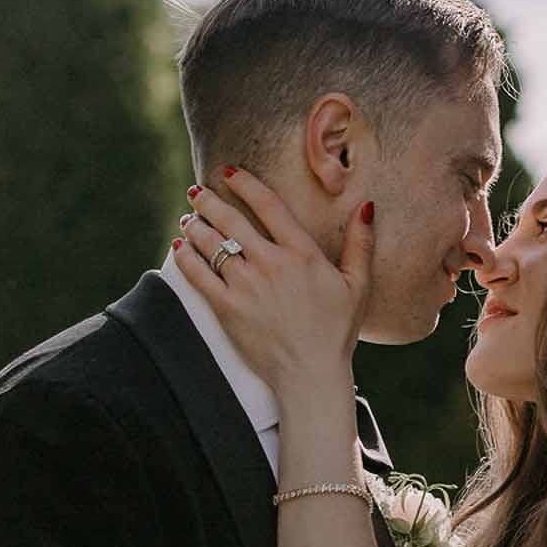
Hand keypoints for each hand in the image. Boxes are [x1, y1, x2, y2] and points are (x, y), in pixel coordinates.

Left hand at [172, 168, 373, 394]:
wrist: (311, 374)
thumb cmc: (337, 331)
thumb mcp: (357, 286)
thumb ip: (360, 244)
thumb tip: (366, 206)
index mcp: (302, 254)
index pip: (268, 205)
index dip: (246, 184)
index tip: (229, 173)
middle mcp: (271, 264)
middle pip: (231, 220)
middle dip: (209, 201)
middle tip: (196, 191)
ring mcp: (246, 286)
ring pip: (211, 244)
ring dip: (195, 225)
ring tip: (188, 218)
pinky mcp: (228, 308)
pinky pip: (198, 275)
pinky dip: (185, 257)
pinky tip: (179, 246)